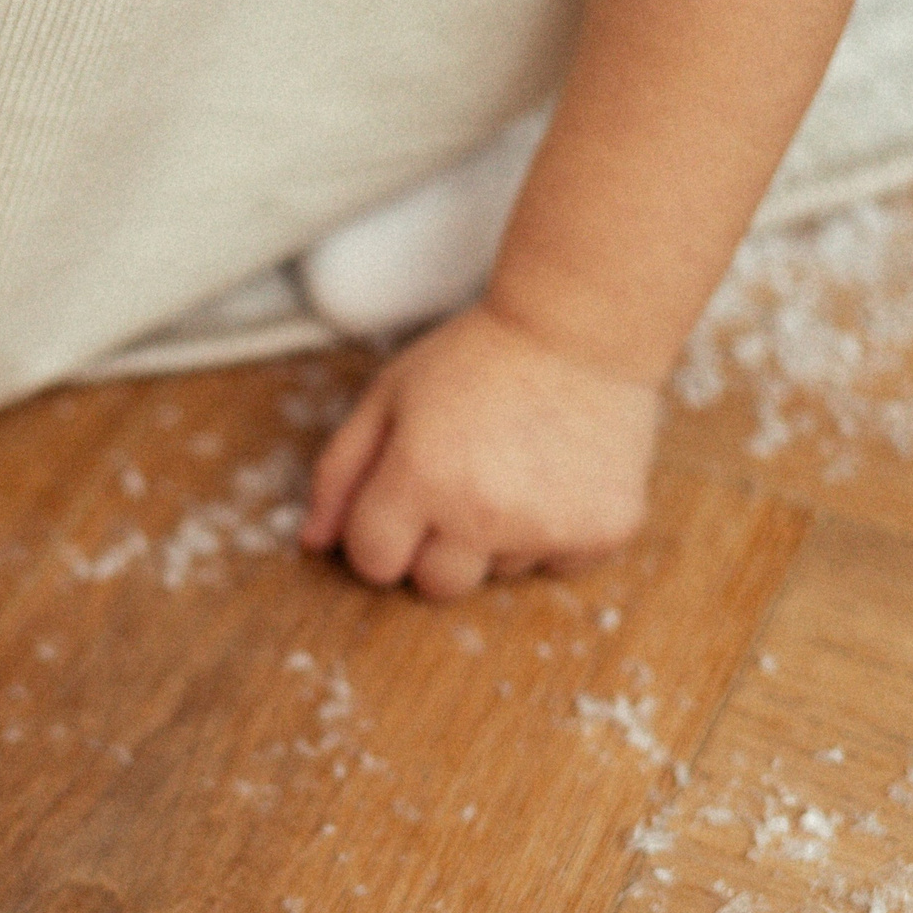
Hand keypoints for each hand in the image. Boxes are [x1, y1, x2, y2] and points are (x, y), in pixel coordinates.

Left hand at [299, 304, 660, 597]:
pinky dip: (553, 533)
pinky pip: (557, 566)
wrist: (581, 327)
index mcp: (418, 478)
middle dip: (437, 547)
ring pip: (499, 574)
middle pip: (436, 586)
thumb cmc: (477, 357)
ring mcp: (545, 527)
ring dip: (498, 537)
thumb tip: (312, 543)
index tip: (402, 498)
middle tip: (462, 483)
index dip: (381, 533)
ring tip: (517, 466)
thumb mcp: (388, 397)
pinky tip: (556, 477)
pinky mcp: (601, 532)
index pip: (374, 562)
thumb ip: (340, 472)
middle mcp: (481, 513)